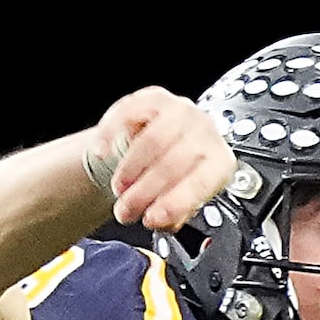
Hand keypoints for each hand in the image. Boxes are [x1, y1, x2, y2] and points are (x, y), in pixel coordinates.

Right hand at [83, 87, 231, 231]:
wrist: (168, 141)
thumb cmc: (178, 173)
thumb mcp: (182, 198)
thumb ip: (174, 213)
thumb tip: (162, 222)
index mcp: (219, 161)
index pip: (200, 183)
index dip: (173, 203)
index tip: (150, 220)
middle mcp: (205, 131)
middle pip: (173, 163)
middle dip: (144, 192)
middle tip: (125, 211)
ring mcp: (181, 111)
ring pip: (153, 140)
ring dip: (130, 169)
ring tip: (118, 189)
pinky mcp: (154, 98)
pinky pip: (129, 114)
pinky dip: (110, 135)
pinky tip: (101, 153)